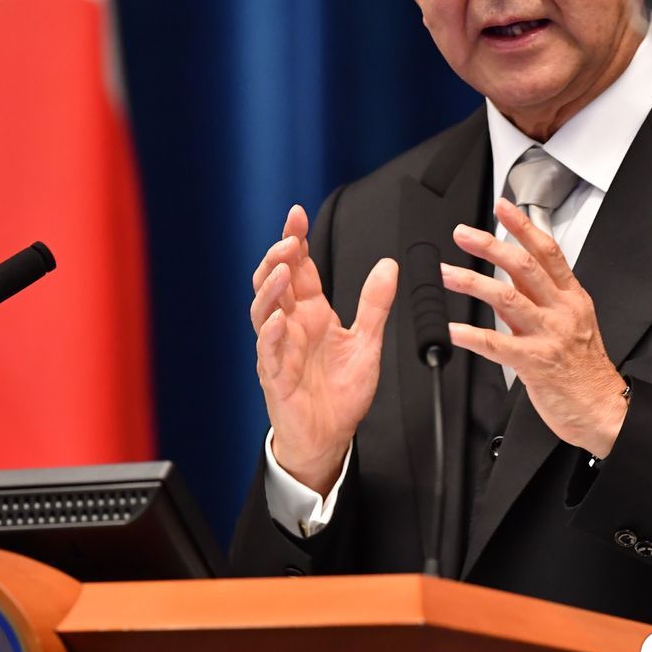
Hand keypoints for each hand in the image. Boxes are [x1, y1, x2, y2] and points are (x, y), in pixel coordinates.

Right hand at [249, 204, 397, 495]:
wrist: (331, 436)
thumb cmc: (341, 392)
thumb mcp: (367, 342)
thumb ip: (375, 304)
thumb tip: (388, 265)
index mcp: (311, 313)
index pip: (299, 269)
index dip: (295, 241)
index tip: (297, 215)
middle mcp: (291, 326)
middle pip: (274, 282)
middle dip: (277, 258)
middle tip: (289, 240)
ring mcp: (279, 349)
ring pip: (263, 311)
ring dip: (270, 289)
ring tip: (281, 271)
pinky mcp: (276, 376)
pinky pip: (269, 351)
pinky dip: (272, 334)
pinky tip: (279, 319)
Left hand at [441, 198, 627, 457]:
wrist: (605, 409)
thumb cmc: (585, 369)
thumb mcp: (571, 323)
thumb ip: (539, 298)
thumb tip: (507, 277)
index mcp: (571, 297)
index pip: (547, 251)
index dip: (524, 226)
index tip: (503, 207)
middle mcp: (561, 311)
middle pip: (524, 267)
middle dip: (490, 246)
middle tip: (463, 234)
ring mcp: (549, 335)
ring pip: (507, 299)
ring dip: (472, 283)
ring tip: (446, 274)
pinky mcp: (536, 363)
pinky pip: (498, 345)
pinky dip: (472, 336)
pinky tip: (453, 330)